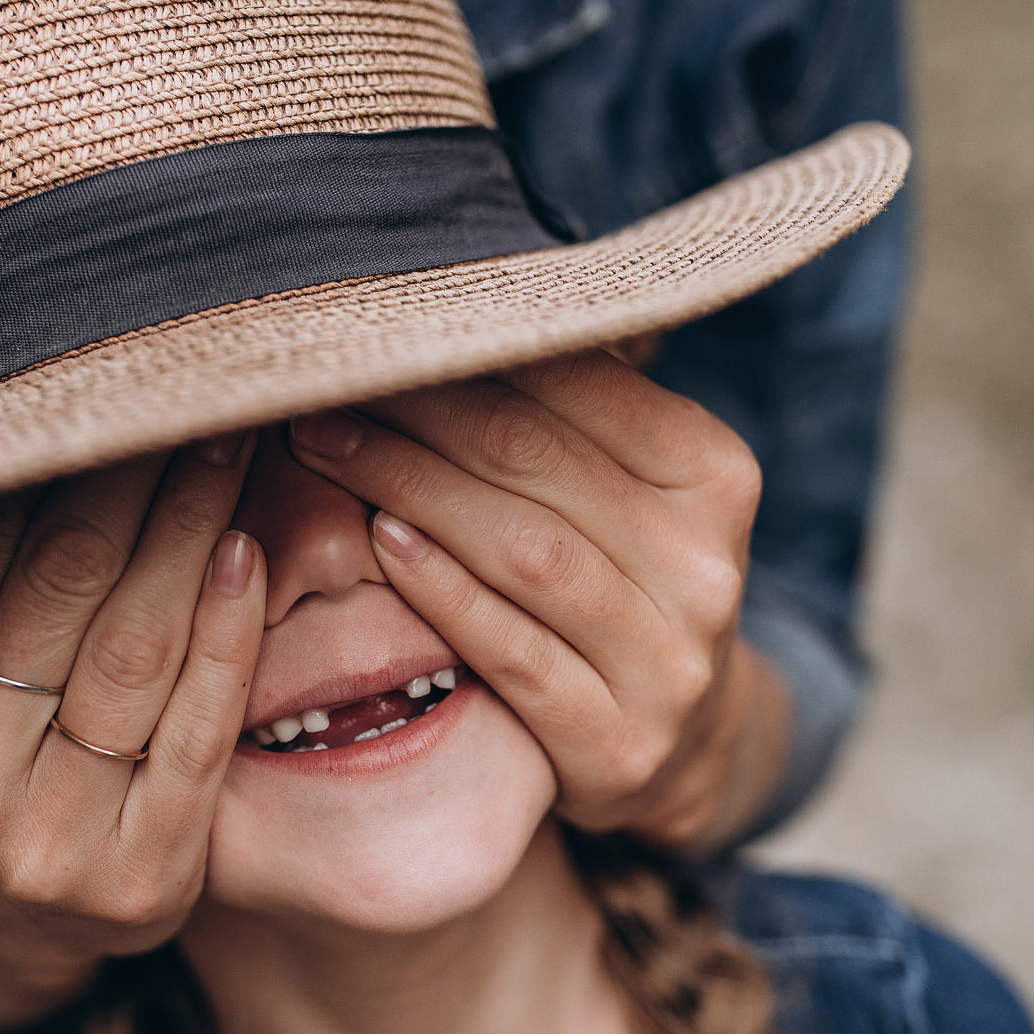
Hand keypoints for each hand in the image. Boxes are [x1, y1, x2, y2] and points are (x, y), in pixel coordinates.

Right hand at [0, 434, 265, 1028]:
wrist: (6, 915)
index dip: (48, 457)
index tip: (106, 379)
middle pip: (66, 590)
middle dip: (138, 475)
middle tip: (198, 388)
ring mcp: (51, 843)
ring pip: (140, 649)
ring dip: (196, 528)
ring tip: (233, 443)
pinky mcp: (143, 876)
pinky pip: (201, 727)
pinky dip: (230, 629)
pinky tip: (248, 550)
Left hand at [287, 351, 783, 849]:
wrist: (683, 740)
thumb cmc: (620, 581)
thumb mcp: (629, 490)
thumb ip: (568, 409)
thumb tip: (451, 291)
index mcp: (714, 475)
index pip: (577, 388)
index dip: (466, 352)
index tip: (372, 329)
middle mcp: (705, 564)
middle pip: (537, 462)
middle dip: (415, 414)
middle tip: (318, 386)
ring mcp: (668, 661)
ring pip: (524, 551)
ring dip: (410, 487)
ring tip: (325, 448)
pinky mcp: (617, 741)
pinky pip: (514, 651)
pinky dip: (440, 591)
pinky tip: (379, 543)